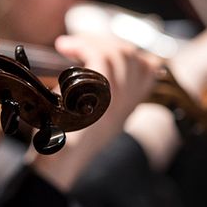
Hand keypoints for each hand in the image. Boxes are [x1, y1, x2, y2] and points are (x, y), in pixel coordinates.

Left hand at [32, 34, 161, 189]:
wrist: (56, 165)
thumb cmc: (61, 140)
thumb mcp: (87, 115)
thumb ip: (94, 94)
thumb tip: (84, 61)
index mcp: (126, 108)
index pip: (149, 69)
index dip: (130, 50)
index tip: (104, 47)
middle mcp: (127, 104)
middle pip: (132, 57)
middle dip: (106, 41)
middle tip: (80, 42)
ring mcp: (116, 101)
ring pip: (118, 54)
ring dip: (91, 41)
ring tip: (69, 44)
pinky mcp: (100, 98)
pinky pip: (100, 58)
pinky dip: (82, 45)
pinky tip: (66, 47)